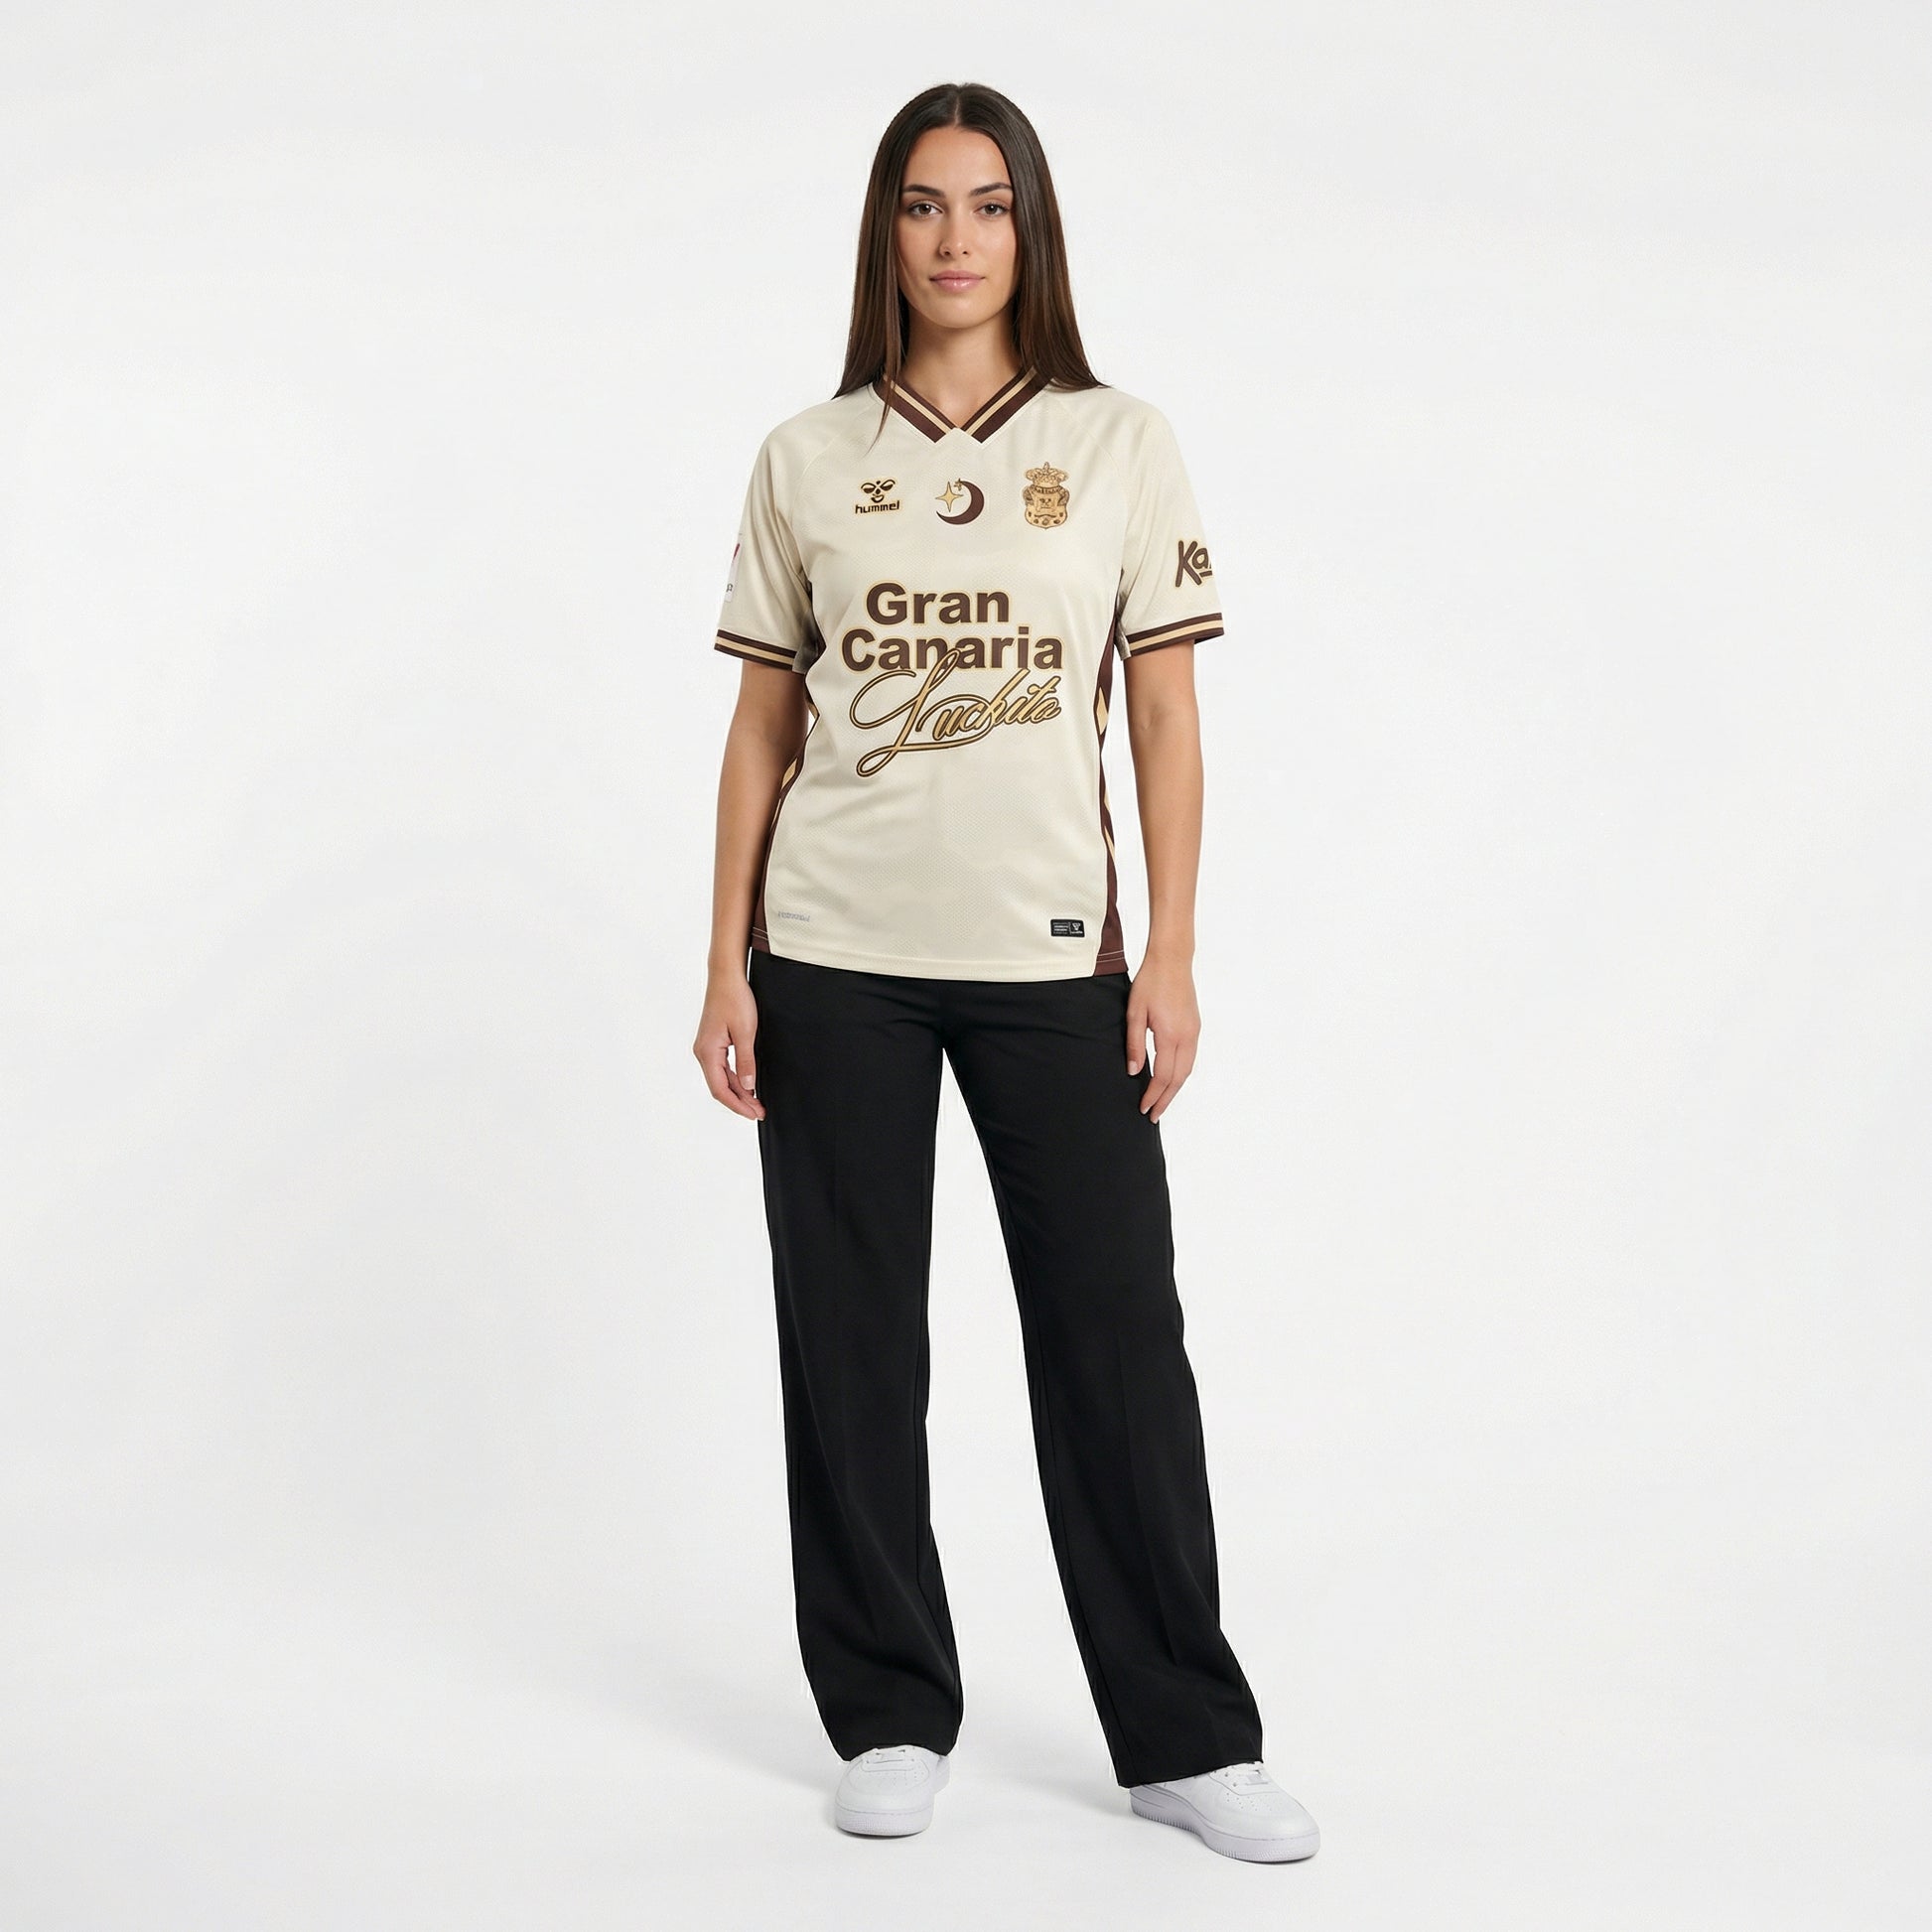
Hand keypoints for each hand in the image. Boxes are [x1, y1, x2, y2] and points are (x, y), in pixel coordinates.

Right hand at [694, 966, 765, 1119]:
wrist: (726, 977)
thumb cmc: (734, 999)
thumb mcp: (746, 1032)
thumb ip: (746, 1062)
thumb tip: (748, 1087)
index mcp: (707, 1052)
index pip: (720, 1089)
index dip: (737, 1105)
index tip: (753, 1114)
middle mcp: (703, 1052)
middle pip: (720, 1086)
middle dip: (740, 1101)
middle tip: (760, 1112)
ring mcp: (707, 1048)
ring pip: (721, 1078)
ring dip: (739, 1091)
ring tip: (756, 1103)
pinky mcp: (713, 1043)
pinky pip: (723, 1067)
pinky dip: (735, 1079)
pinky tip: (748, 1085)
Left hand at [1126, 951, 1198, 1121]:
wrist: (1172, 961)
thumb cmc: (1150, 983)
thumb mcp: (1134, 1013)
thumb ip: (1134, 1044)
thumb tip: (1133, 1071)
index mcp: (1170, 1035)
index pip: (1163, 1076)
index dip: (1153, 1095)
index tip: (1144, 1108)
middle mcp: (1187, 1037)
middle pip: (1179, 1079)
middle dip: (1166, 1099)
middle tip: (1153, 1115)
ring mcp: (1194, 1032)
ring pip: (1187, 1070)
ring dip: (1175, 1089)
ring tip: (1161, 1101)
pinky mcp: (1195, 1027)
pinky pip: (1190, 1059)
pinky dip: (1181, 1075)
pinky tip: (1171, 1079)